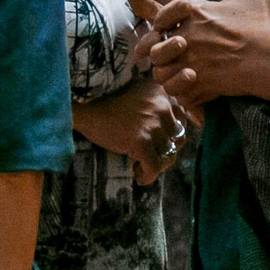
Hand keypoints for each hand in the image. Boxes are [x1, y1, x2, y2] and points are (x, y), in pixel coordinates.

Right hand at [71, 81, 193, 183]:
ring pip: (168, 155)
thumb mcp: (140, 96)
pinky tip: (138, 176)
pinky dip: (147, 176)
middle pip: (179, 138)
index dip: (173, 134)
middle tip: (150, 158)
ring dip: (156, 164)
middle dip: (166, 151)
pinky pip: (154, 167)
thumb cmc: (110, 107)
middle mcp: (162, 106)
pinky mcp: (141, 141)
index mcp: (163, 93)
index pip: (183, 118)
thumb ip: (160, 107)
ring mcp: (153, 124)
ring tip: (139, 166)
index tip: (160, 143)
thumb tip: (179, 136)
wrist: (85, 111)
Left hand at [133, 0, 269, 106]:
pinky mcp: (201, 83)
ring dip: (163, 70)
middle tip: (143, 48)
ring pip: (160, 68)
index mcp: (197, 10)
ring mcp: (192, 60)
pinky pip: (178, 91)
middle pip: (152, 38)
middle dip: (147, 44)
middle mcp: (188, 34)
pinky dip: (180, 92)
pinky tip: (185, 91)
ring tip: (167, 72)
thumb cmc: (265, 24)